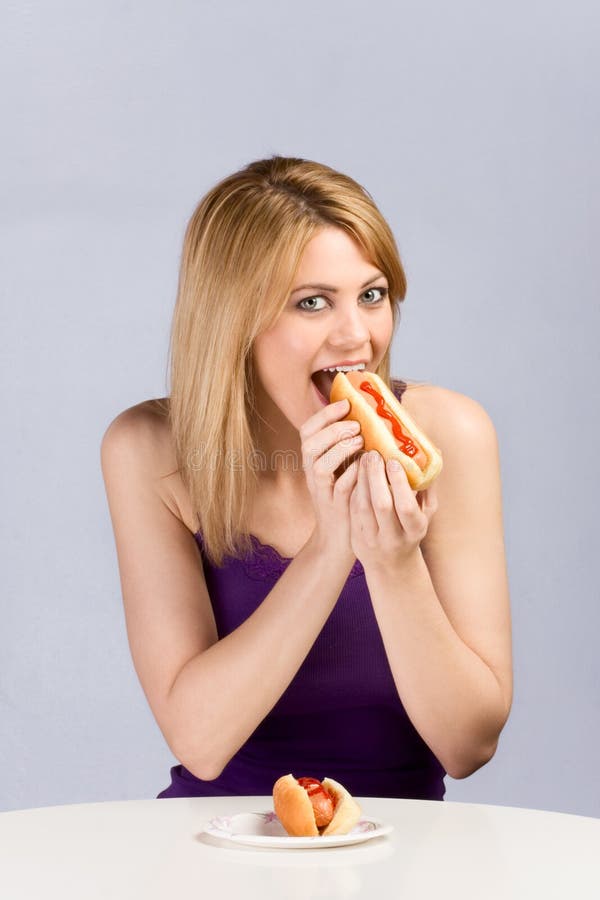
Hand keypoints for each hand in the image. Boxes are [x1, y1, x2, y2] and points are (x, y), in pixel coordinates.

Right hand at [300, 398, 362, 557]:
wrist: (339, 536)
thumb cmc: (346, 496)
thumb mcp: (342, 468)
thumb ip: (347, 446)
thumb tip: (367, 416)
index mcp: (313, 459)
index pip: (307, 430)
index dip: (324, 414)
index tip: (345, 403)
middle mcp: (312, 473)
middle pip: (309, 444)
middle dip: (333, 429)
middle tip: (356, 425)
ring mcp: (321, 490)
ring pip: (320, 465)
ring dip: (341, 449)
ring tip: (362, 441)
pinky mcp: (334, 506)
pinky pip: (339, 486)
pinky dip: (352, 473)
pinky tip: (365, 466)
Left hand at [349, 450, 437, 571]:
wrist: (391, 565)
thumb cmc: (411, 529)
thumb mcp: (426, 513)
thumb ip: (429, 485)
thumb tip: (434, 453)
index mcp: (415, 530)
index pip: (405, 507)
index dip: (399, 483)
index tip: (393, 461)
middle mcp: (393, 538)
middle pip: (382, 505)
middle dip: (376, 477)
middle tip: (373, 454)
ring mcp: (372, 540)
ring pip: (362, 507)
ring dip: (361, 480)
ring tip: (363, 459)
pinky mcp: (355, 538)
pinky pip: (351, 511)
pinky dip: (352, 490)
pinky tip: (354, 474)